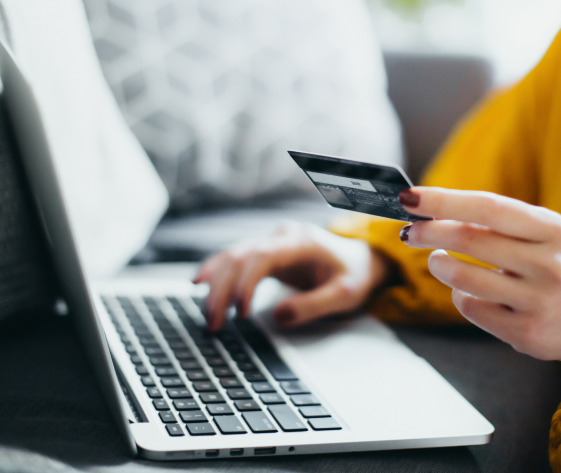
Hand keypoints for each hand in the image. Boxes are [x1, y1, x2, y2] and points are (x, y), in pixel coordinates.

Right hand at [193, 223, 391, 330]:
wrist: (360, 260)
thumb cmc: (353, 275)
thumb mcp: (344, 294)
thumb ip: (314, 305)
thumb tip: (278, 317)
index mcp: (300, 242)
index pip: (262, 256)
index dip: (245, 282)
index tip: (240, 313)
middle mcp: (281, 237)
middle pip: (239, 256)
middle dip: (222, 290)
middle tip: (214, 323)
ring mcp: (272, 242)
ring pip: (232, 256)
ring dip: (215, 284)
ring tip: (208, 315)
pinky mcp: (266, 253)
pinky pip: (235, 260)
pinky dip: (217, 273)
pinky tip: (200, 284)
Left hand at [399, 187, 560, 413]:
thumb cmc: (553, 266)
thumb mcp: (542, 235)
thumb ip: (497, 222)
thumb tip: (433, 210)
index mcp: (551, 229)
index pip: (488, 207)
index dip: (444, 200)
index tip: (409, 197)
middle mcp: (549, 263)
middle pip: (470, 239)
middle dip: (429, 232)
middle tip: (411, 232)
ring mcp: (539, 300)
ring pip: (463, 277)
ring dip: (439, 265)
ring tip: (438, 261)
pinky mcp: (526, 332)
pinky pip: (471, 307)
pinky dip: (459, 296)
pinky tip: (468, 291)